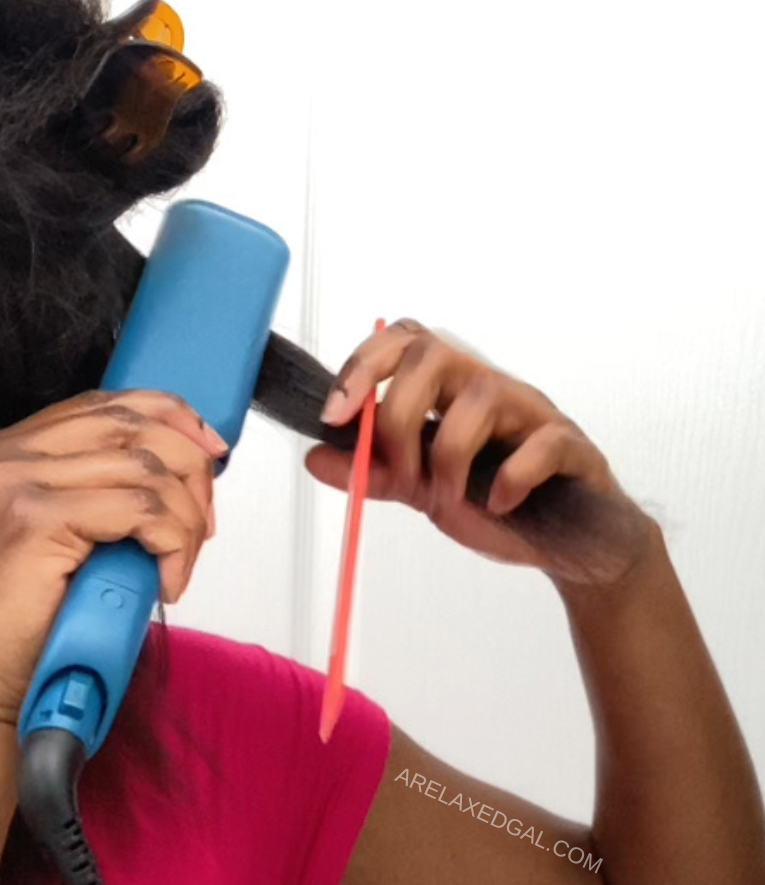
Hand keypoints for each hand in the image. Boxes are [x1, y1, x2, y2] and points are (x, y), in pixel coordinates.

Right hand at [0, 389, 225, 727]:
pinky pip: (139, 511)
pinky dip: (172, 543)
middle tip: (203, 519)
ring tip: (179, 563)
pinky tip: (165, 581)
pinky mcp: (31, 521)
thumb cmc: (12, 633)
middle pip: (127, 423)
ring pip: (143, 468)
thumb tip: (173, 463)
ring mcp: (7, 484)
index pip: (99, 404)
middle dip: (188, 467)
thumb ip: (84, 489)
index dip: (167, 417)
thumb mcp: (45, 540)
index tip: (206, 447)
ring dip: (184, 519)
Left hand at [303, 319, 653, 585]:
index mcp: (448, 389)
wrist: (567, 542)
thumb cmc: (496, 503)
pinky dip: (511, 478)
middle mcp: (487, 387)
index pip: (402, 342)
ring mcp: (531, 412)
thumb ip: (371, 471)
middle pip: (434, 355)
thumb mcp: (420, 489)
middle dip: (399, 416)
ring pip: (482, 398)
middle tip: (402, 471)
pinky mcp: (570, 445)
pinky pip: (542, 443)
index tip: (333, 416)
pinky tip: (499, 505)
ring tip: (447, 499)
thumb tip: (314, 455)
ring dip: (450, 457)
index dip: (361, 369)